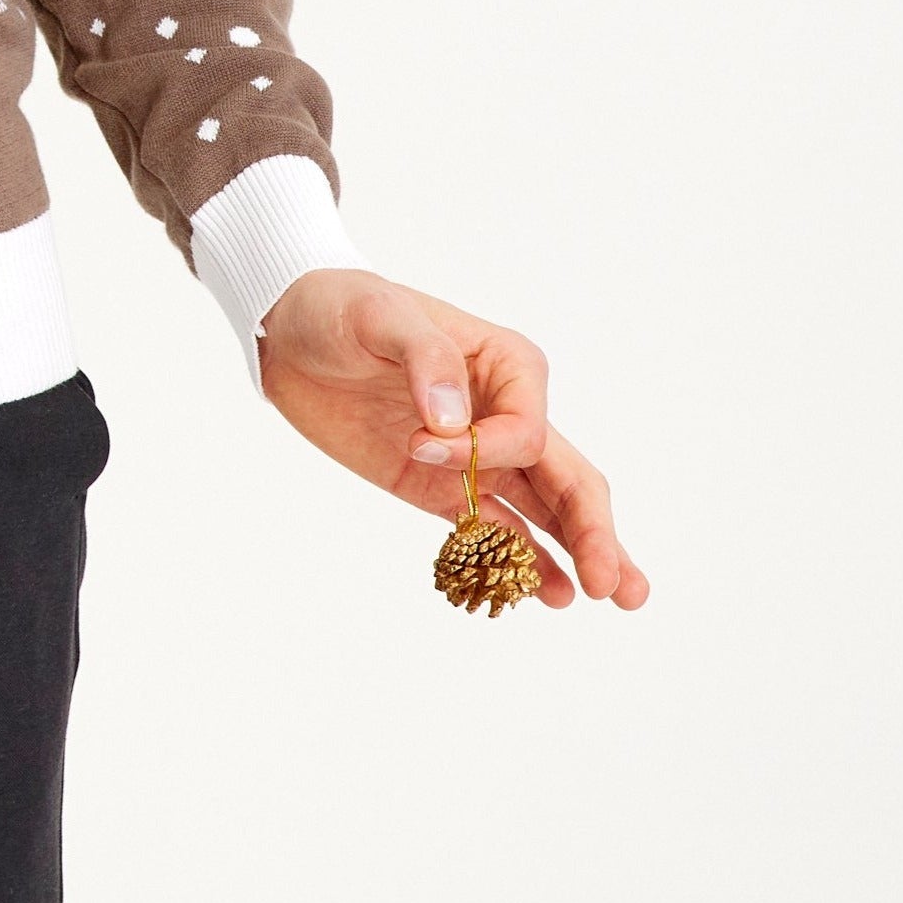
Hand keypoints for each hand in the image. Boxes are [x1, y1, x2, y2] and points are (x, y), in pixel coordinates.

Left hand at [259, 270, 648, 611]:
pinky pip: (495, 527)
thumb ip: (426, 358)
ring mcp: (476, 454)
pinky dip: (524, 560)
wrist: (287, 330)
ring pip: (546, 509)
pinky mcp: (441, 485)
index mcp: (506, 364)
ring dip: (581, 551)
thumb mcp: (378, 313)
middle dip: (595, 531)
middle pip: (567, 477)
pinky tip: (553, 594)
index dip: (487, 451)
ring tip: (615, 597)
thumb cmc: (339, 305)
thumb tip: (450, 419)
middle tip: (616, 587)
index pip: (528, 430)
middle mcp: (504, 411)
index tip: (419, 443)